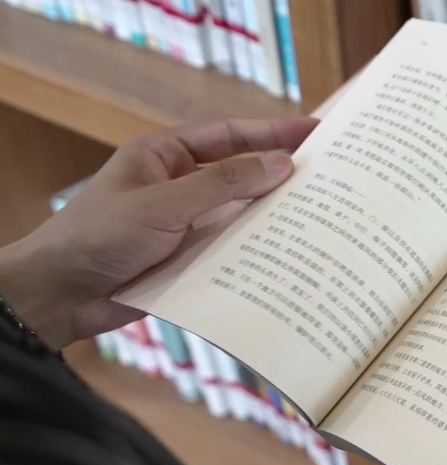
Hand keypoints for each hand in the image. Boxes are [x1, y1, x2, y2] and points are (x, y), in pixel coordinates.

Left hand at [0, 117, 318, 349]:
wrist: (61, 296)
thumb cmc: (97, 237)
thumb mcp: (163, 203)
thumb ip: (224, 184)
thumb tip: (281, 164)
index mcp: (167, 156)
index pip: (230, 135)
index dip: (274, 132)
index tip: (317, 133)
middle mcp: (181, 186)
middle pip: (243, 175)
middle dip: (283, 178)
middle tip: (331, 178)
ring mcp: (188, 225)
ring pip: (243, 216)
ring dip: (276, 220)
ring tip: (323, 220)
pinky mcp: (192, 260)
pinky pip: (234, 253)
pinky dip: (260, 255)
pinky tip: (292, 259)